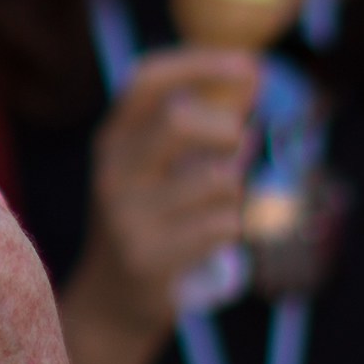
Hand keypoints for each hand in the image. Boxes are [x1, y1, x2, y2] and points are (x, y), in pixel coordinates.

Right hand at [70, 48, 256, 336]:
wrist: (111, 300)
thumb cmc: (151, 220)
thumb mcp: (157, 166)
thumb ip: (199, 123)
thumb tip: (252, 76)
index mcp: (111, 139)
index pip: (146, 79)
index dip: (200, 63)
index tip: (251, 64)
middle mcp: (111, 171)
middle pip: (178, 119)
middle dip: (227, 130)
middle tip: (240, 149)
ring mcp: (126, 215)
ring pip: (217, 179)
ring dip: (235, 191)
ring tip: (216, 208)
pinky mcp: (149, 256)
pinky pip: (223, 225)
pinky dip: (231, 229)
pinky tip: (207, 240)